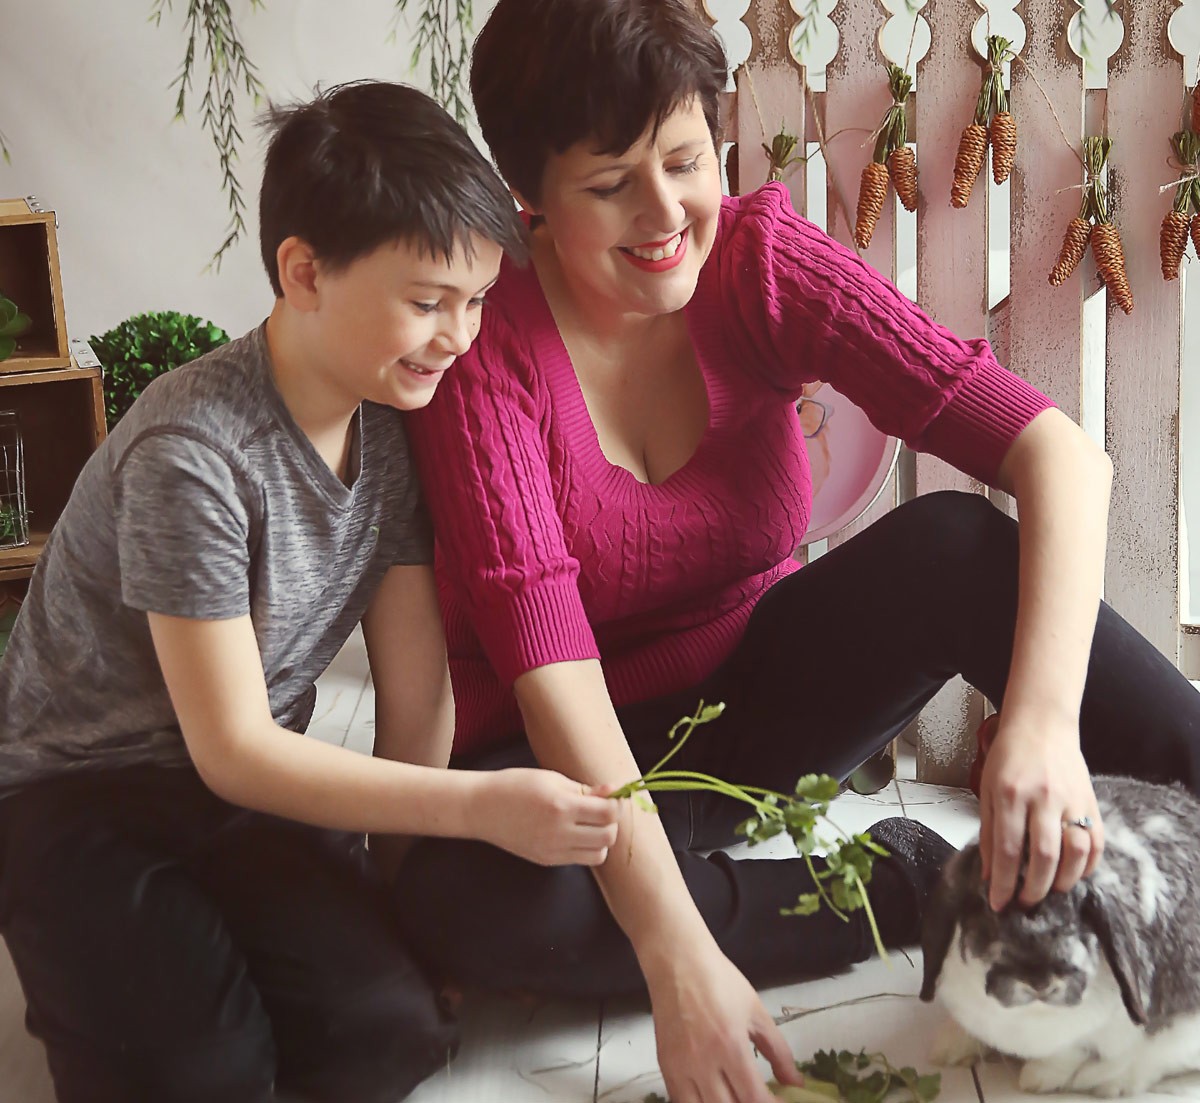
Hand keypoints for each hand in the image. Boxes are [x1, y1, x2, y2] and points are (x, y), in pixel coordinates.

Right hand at [471, 768, 619, 865]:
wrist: (483, 808)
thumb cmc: (516, 785)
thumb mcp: (552, 779)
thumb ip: (585, 789)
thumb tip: (613, 791)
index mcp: (561, 805)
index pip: (608, 813)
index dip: (616, 804)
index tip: (612, 796)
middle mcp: (559, 832)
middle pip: (608, 836)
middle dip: (611, 823)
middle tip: (602, 810)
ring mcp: (553, 850)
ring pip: (599, 854)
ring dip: (601, 839)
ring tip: (589, 824)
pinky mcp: (547, 861)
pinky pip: (580, 859)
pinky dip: (585, 848)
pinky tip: (574, 833)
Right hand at [643, 939, 801, 1102]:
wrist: (678, 962)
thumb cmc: (720, 981)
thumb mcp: (756, 1012)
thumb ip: (778, 1051)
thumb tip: (796, 1083)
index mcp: (730, 1046)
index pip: (754, 1099)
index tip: (781, 1102)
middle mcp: (703, 1063)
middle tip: (759, 1098)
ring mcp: (680, 1068)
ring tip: (737, 1096)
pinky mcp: (665, 1066)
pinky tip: (714, 1097)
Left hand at [977, 714, 1103, 910]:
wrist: (1042, 725)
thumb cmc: (1009, 756)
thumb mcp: (987, 790)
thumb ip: (988, 833)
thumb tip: (989, 875)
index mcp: (1011, 794)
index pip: (1008, 850)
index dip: (1004, 883)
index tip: (999, 904)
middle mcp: (1043, 798)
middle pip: (1044, 857)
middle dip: (1034, 889)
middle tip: (1025, 903)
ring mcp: (1071, 800)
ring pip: (1075, 853)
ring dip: (1064, 882)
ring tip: (1050, 890)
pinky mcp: (1091, 801)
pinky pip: (1097, 843)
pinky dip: (1088, 866)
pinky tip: (1074, 874)